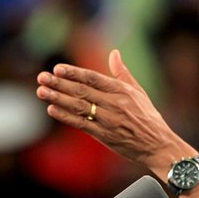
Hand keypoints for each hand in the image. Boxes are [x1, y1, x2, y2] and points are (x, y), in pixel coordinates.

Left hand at [36, 50, 195, 171]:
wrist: (157, 144)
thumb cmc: (148, 117)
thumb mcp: (138, 92)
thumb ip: (123, 73)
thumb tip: (114, 53)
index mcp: (122, 91)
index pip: (93, 78)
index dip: (74, 73)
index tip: (58, 68)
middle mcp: (114, 104)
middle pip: (82, 91)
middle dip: (60, 83)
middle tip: (42, 77)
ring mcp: (108, 120)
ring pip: (78, 107)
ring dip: (58, 98)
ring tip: (41, 90)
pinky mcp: (104, 135)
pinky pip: (81, 124)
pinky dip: (65, 117)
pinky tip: (52, 109)